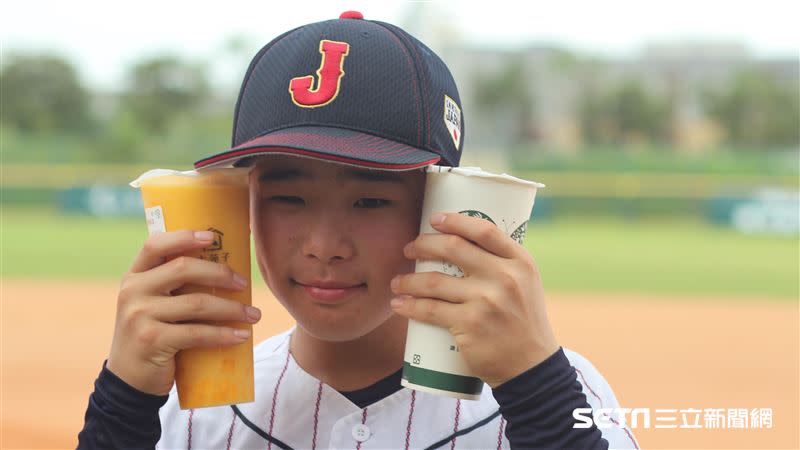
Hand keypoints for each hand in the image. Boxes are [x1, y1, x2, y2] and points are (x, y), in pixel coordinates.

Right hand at [106, 230, 259, 395]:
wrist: (129, 381)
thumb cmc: (153, 335)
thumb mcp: (153, 305)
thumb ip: (173, 286)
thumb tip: (225, 269)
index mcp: (134, 276)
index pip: (155, 245)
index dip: (184, 237)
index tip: (212, 236)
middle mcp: (133, 291)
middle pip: (183, 268)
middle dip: (220, 273)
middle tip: (244, 283)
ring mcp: (139, 316)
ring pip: (196, 303)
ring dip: (231, 309)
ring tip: (253, 315)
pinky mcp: (151, 340)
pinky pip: (197, 333)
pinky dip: (223, 334)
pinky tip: (241, 335)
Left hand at [390, 212, 558, 387]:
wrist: (531, 367)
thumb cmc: (523, 323)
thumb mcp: (525, 285)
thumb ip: (501, 265)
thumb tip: (463, 244)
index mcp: (520, 262)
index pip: (484, 230)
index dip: (455, 221)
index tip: (434, 220)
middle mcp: (505, 277)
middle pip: (454, 248)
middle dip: (424, 245)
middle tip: (409, 249)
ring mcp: (486, 301)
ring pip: (434, 281)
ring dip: (409, 280)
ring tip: (397, 282)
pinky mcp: (470, 324)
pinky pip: (430, 310)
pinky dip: (409, 306)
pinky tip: (399, 303)